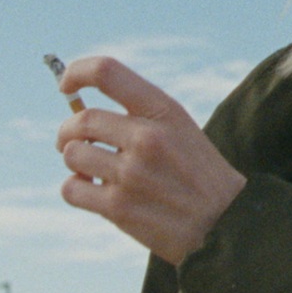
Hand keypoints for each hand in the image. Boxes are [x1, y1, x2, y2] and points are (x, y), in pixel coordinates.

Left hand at [54, 56, 245, 264]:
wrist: (224, 220)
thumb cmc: (196, 172)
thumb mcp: (180, 129)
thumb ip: (139, 116)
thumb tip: (80, 115)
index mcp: (164, 111)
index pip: (107, 72)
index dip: (77, 73)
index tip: (67, 85)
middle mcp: (147, 137)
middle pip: (81, 120)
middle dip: (67, 131)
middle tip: (71, 141)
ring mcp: (132, 173)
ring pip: (72, 154)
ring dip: (74, 162)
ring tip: (91, 170)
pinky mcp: (119, 207)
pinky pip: (71, 188)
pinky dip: (75, 188)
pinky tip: (93, 191)